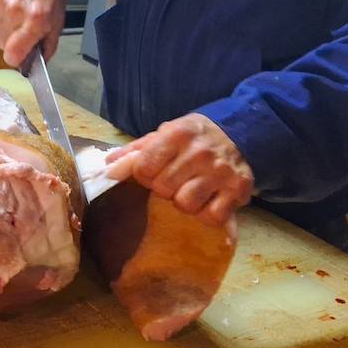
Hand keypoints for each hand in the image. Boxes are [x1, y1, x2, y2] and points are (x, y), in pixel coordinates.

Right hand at [0, 0, 66, 68]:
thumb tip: (31, 66)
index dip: (15, 57)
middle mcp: (13, 11)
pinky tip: (7, 1)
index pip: (12, 55)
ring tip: (16, 9)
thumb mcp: (57, 23)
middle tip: (22, 25)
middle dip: (11, 39)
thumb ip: (46, 48)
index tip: (19, 53)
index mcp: (34, 20)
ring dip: (3, 24)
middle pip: (1, 42)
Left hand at [104, 113, 252, 226]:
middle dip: (164, 188)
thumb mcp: (165, 133)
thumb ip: (136, 150)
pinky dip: (207, 213)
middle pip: (163, 189)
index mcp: (177, 134)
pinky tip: (209, 200)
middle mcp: (200, 152)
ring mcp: (221, 172)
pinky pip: (212, 216)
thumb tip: (108, 167)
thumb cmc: (193, 137)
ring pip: (186, 204)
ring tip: (191, 189)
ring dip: (185, 202)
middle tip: (175, 180)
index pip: (143, 168)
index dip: (143, 175)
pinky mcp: (238, 189)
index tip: (153, 172)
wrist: (239, 131)